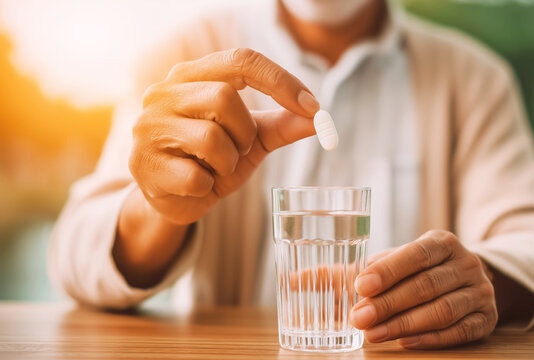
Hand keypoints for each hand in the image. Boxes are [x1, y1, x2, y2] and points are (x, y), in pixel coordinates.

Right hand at [130, 48, 318, 224]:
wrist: (175, 199)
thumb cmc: (213, 160)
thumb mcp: (252, 140)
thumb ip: (283, 124)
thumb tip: (319, 119)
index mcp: (191, 75)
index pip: (241, 60)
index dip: (281, 81)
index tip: (314, 107)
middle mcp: (163, 93)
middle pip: (224, 97)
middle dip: (245, 132)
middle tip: (239, 149)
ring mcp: (148, 127)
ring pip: (212, 139)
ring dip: (228, 162)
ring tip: (215, 168)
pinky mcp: (142, 164)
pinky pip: (196, 177)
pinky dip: (208, 187)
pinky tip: (196, 184)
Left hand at [350, 230, 497, 348]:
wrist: (466, 282)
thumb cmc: (419, 272)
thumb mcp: (391, 264)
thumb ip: (348, 271)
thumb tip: (298, 277)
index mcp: (441, 243)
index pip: (416, 254)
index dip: (388, 271)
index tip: (360, 286)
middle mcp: (466, 264)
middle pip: (425, 285)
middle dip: (389, 303)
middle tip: (359, 319)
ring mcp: (480, 292)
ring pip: (443, 310)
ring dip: (405, 324)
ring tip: (374, 334)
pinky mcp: (487, 319)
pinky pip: (460, 332)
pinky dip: (432, 339)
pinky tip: (405, 343)